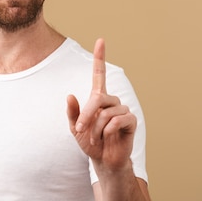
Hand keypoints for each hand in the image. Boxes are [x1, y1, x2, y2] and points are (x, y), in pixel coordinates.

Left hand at [67, 38, 136, 171]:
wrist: (103, 159)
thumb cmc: (90, 142)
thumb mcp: (76, 128)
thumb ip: (72, 113)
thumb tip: (70, 96)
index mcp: (98, 99)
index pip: (100, 74)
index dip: (100, 58)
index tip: (101, 40)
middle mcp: (111, 101)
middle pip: (98, 99)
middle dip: (86, 115)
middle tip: (80, 129)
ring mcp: (122, 110)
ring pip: (106, 113)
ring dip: (96, 128)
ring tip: (96, 137)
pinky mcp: (131, 121)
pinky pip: (117, 121)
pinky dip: (107, 131)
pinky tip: (107, 137)